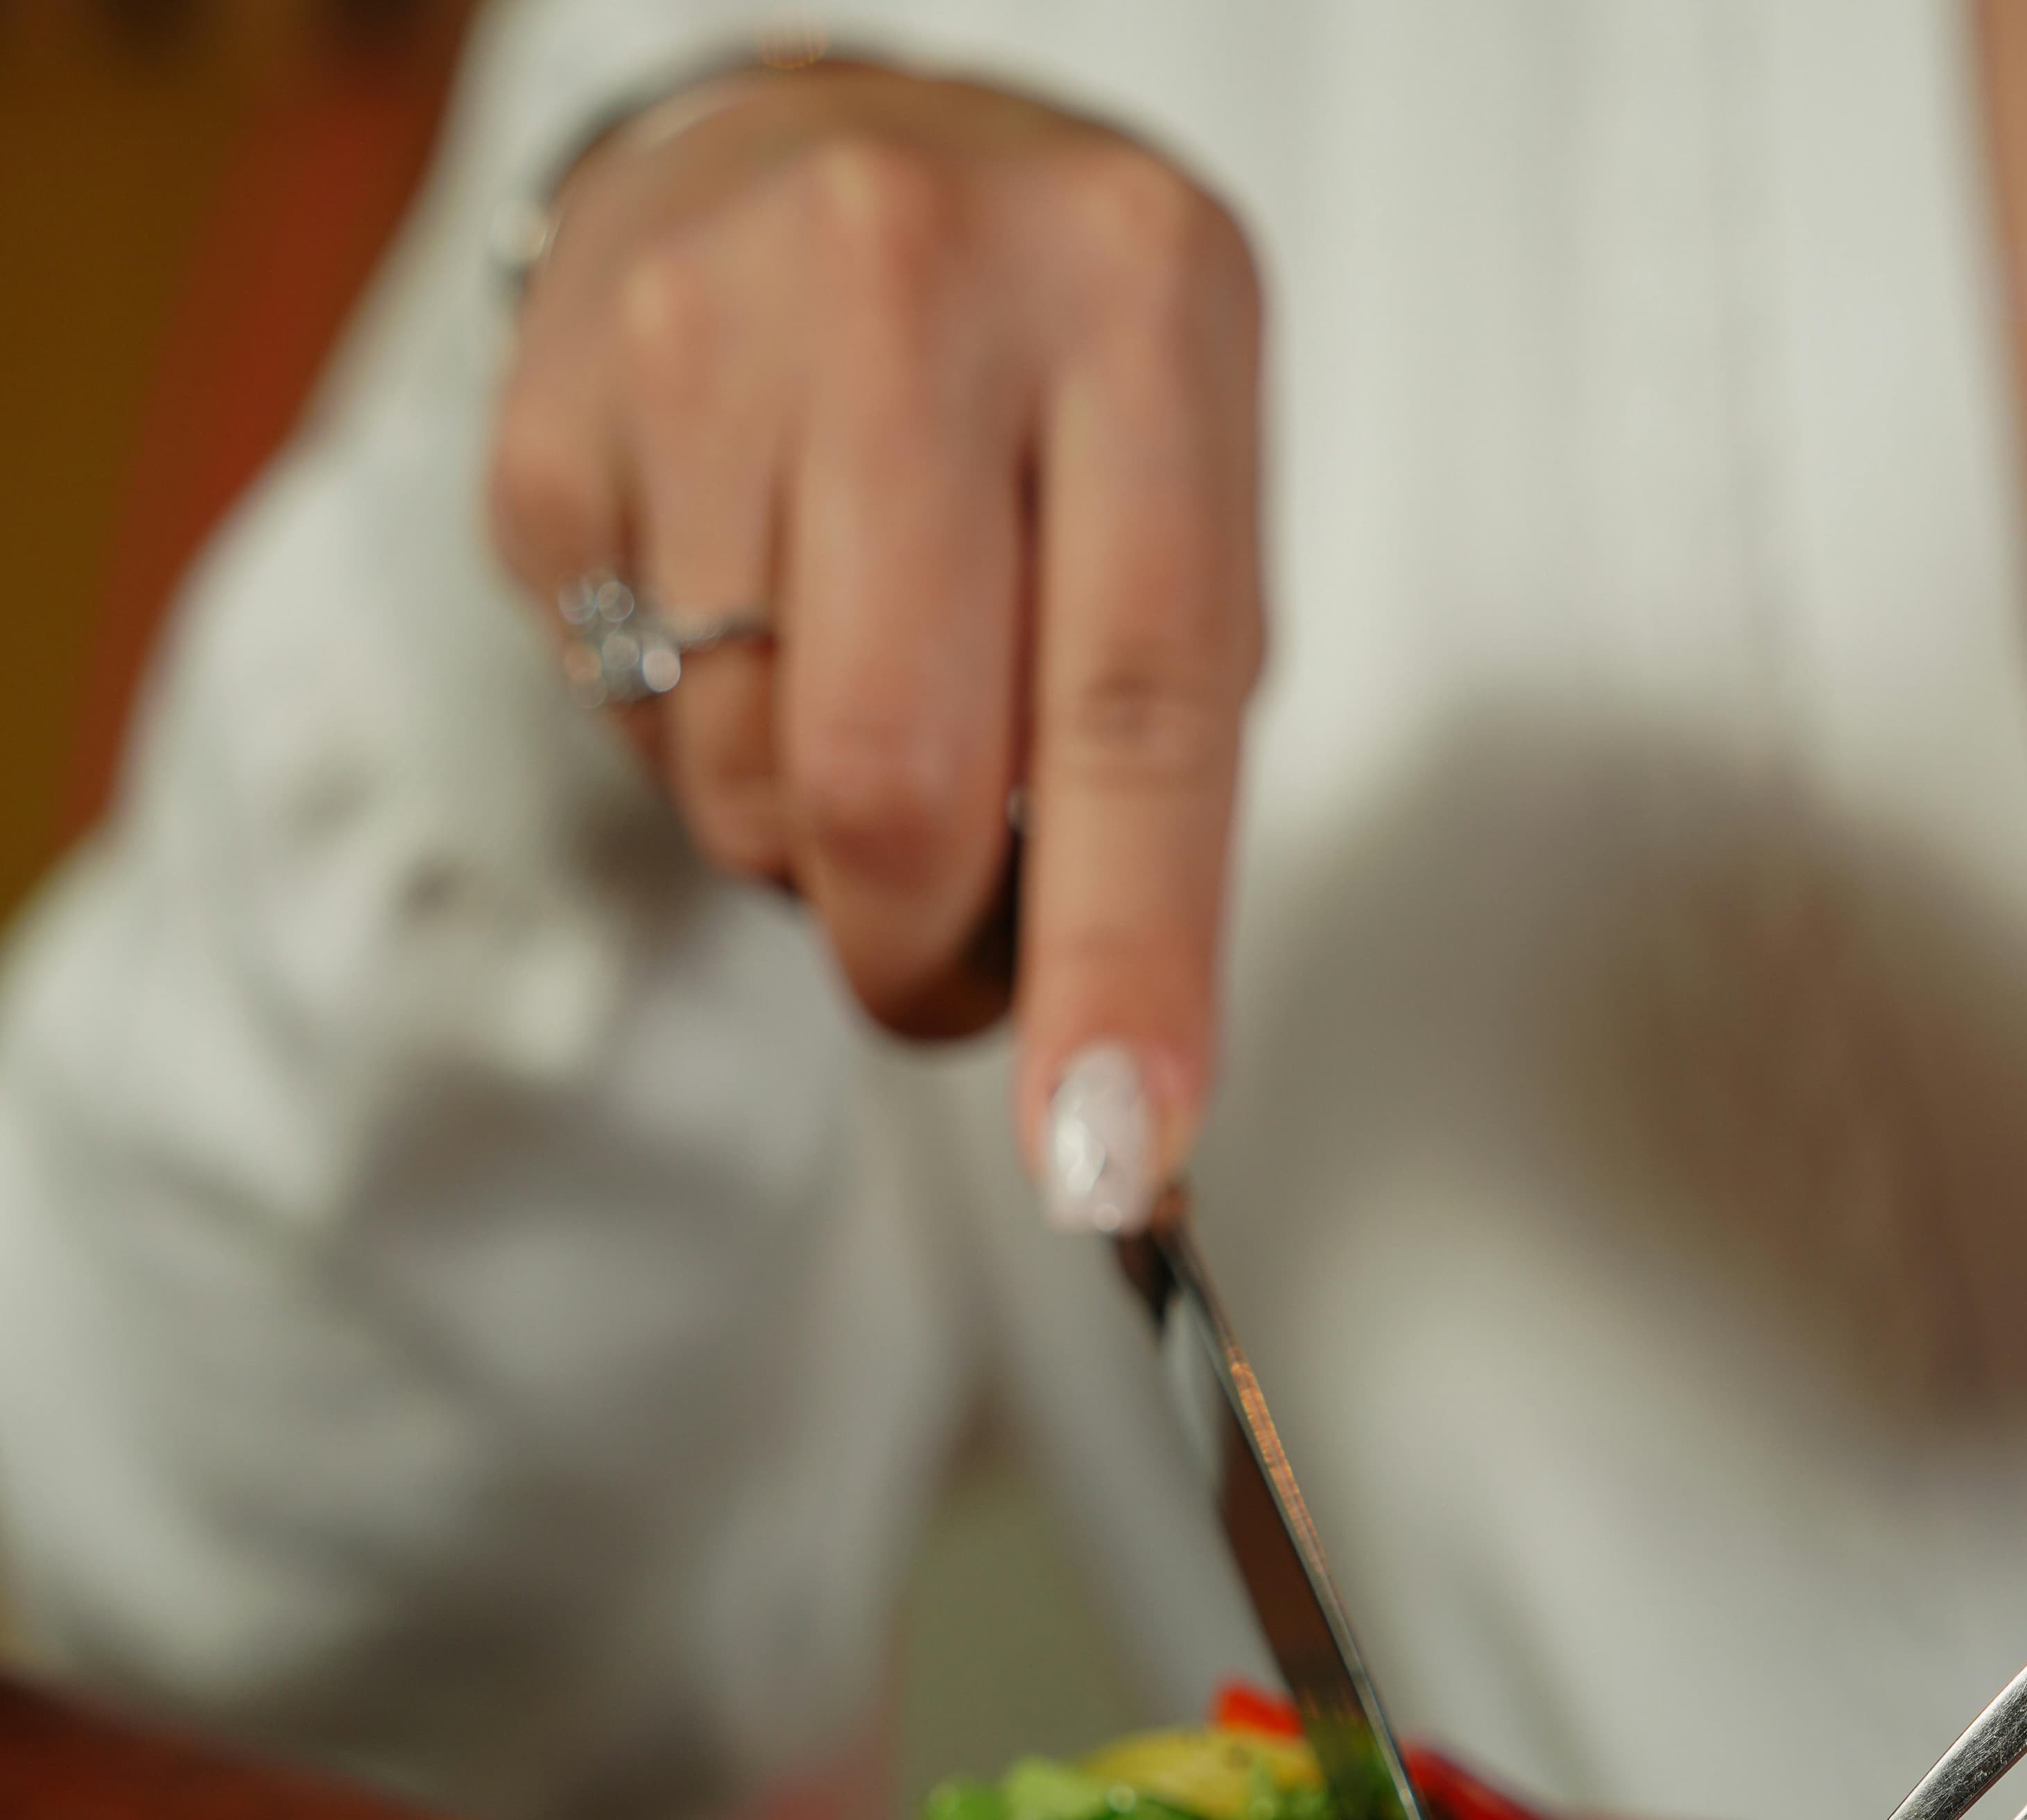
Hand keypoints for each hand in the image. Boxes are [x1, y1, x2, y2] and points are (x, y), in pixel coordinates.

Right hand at [489, 62, 1264, 1226]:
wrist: (808, 159)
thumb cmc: (1032, 383)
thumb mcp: (1176, 498)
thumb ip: (1164, 760)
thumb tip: (1114, 1085)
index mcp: (1137, 303)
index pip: (1137, 706)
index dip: (1126, 959)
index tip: (1109, 1150)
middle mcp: (916, 283)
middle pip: (892, 784)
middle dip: (922, 950)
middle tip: (949, 958)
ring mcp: (701, 334)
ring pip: (748, 786)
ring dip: (811, 850)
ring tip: (852, 703)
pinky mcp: (548, 423)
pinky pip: (631, 729)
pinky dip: (702, 751)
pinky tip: (744, 622)